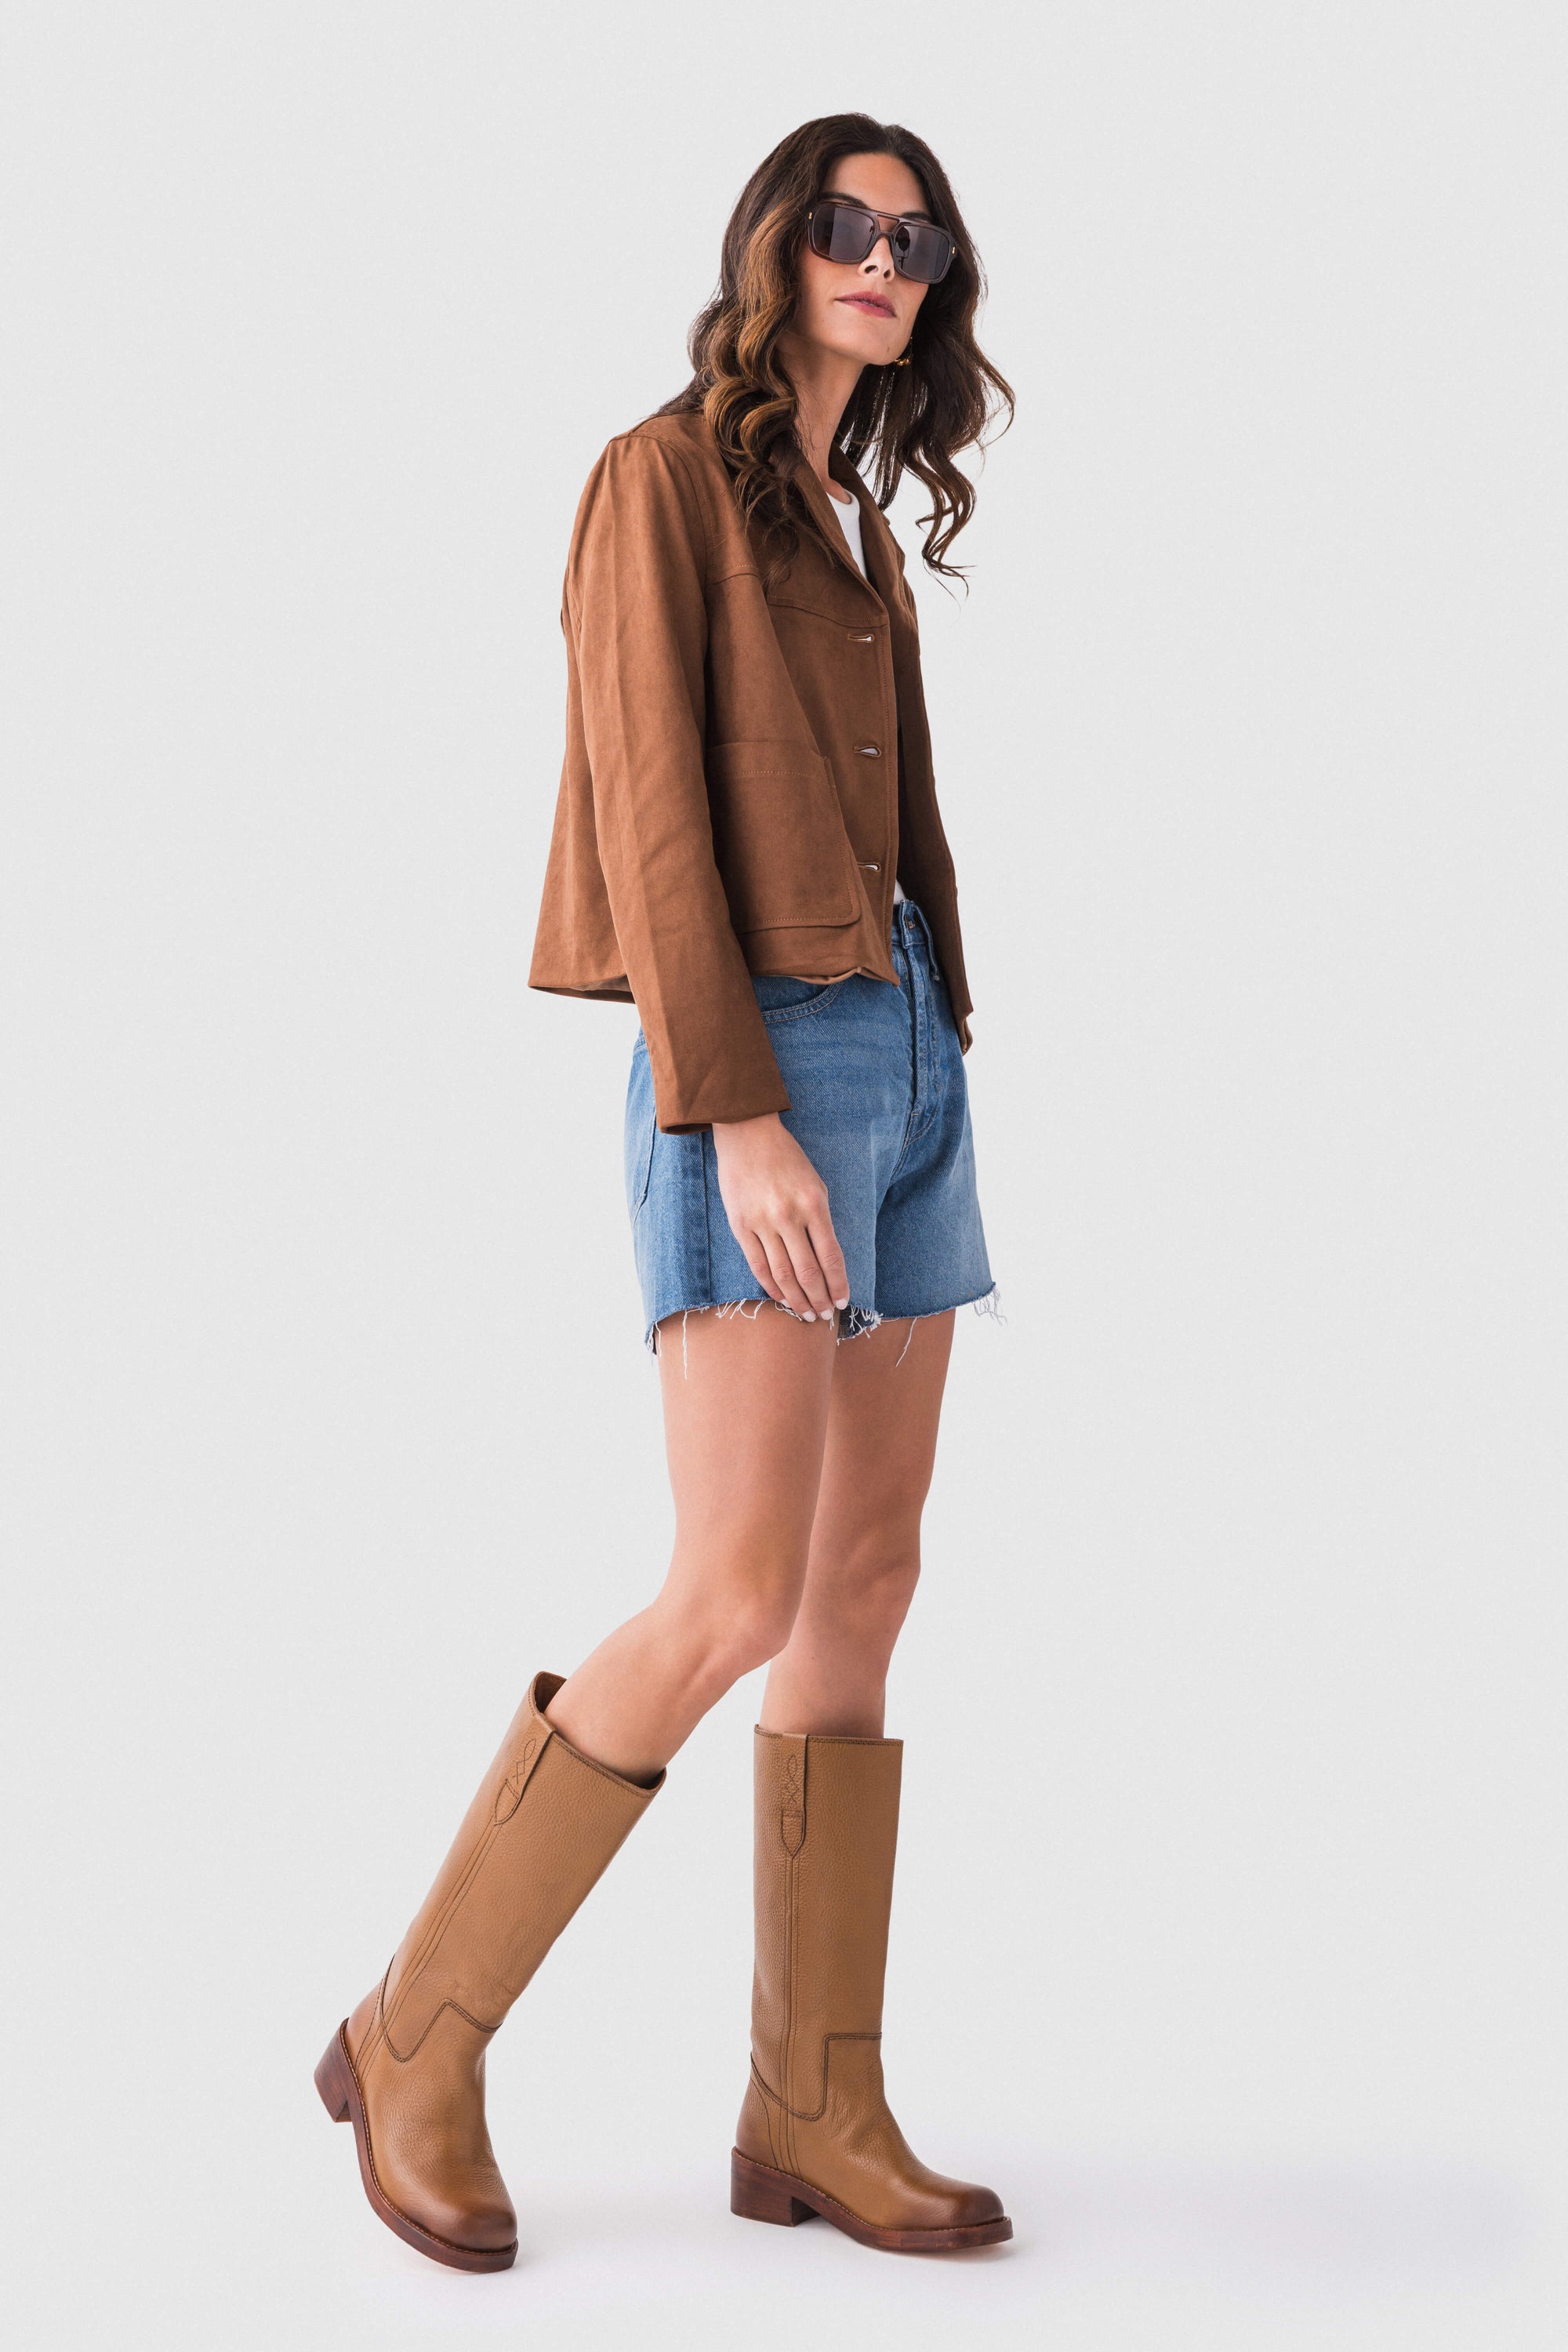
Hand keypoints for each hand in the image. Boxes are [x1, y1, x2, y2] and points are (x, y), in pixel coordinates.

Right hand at [710, 1113, 849, 1322]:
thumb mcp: (815, 1184)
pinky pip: (758, 1265)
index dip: (838, 1283)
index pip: (831, 1256)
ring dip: (796, 1299)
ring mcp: (762, 1223)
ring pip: (782, 1274)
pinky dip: (771, 1286)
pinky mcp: (741, 1225)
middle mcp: (788, 1216)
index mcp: (813, 1204)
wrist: (747, 1135)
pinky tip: (781, 1298)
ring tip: (806, 1314)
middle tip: (824, 1315)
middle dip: (819, 1298)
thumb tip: (827, 1261)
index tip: (842, 1300)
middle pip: (807, 1271)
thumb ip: (820, 1221)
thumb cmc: (787, 1159)